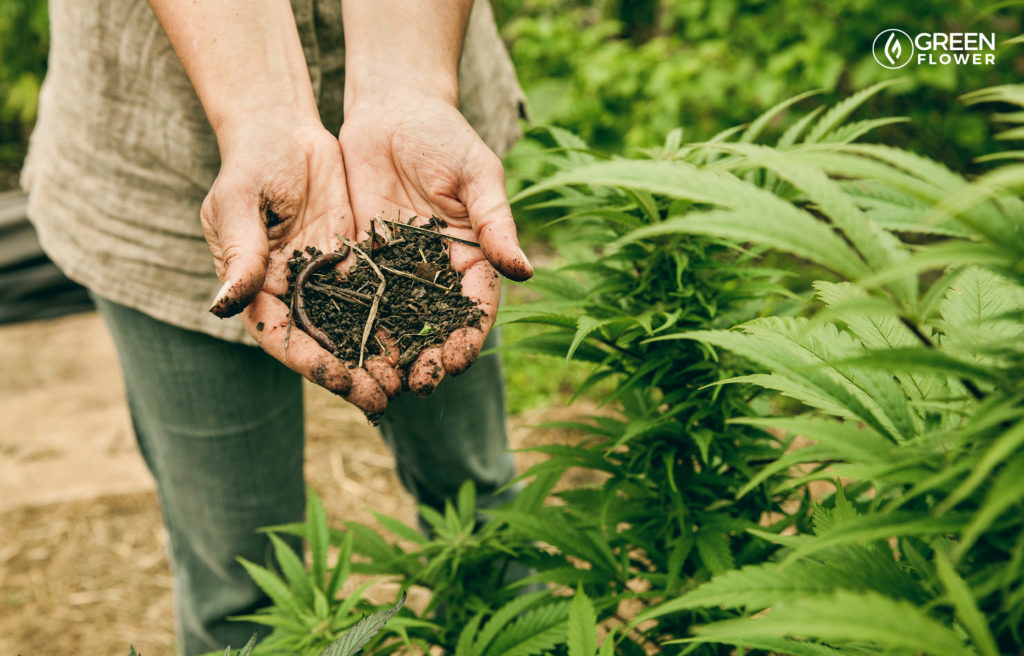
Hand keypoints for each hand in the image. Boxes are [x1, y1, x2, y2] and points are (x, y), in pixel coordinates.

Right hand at [202, 112, 389, 414]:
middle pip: (323, 345)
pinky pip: (378, 298)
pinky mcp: (354, 264)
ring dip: (378, 358)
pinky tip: (421, 340)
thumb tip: (223, 304)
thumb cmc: (251, 162)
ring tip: (407, 381)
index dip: (312, 363)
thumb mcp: (240, 202)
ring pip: (353, 329)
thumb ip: (239, 253)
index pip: (284, 338)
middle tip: (383, 398)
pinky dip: (396, 321)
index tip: (342, 381)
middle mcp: (293, 294)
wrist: (285, 130)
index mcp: (257, 288)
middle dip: (352, 374)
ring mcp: (326, 281)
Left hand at [340, 91, 533, 394]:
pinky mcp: (363, 257)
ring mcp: (399, 268)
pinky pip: (359, 297)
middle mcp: (437, 271)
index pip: (475, 308)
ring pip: (397, 321)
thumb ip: (494, 224)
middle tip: (417, 385)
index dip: (469, 337)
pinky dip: (354, 326)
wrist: (391, 108)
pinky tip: (344, 350)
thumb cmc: (444, 136)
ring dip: (391, 354)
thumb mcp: (476, 176)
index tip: (457, 360)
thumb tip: (524, 271)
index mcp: (473, 257)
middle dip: (429, 358)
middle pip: (436, 325)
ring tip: (381, 383)